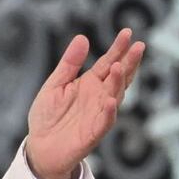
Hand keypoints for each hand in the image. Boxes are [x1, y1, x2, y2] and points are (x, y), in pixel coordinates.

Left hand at [26, 28, 144, 178]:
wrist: (40, 146)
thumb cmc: (48, 116)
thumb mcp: (55, 84)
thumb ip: (69, 64)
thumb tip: (82, 37)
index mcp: (90, 83)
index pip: (107, 62)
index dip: (118, 48)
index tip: (127, 32)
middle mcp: (99, 97)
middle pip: (118, 77)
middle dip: (128, 62)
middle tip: (138, 46)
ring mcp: (98, 114)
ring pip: (115, 96)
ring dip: (118, 83)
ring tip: (119, 67)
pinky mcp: (94, 132)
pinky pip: (104, 121)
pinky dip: (108, 111)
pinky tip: (110, 100)